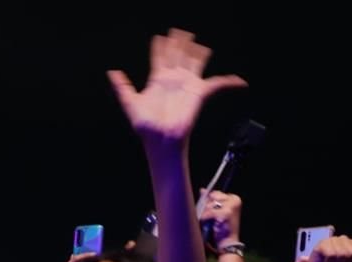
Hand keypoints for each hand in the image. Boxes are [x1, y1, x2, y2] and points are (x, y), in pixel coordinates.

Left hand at [108, 29, 246, 146]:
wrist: (161, 140)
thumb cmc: (146, 127)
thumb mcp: (130, 104)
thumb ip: (122, 87)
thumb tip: (112, 72)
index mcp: (158, 80)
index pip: (160, 58)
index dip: (160, 46)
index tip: (159, 37)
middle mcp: (173, 80)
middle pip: (178, 55)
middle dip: (178, 43)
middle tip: (179, 31)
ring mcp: (187, 85)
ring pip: (194, 62)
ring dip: (196, 51)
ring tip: (196, 41)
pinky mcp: (199, 93)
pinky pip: (217, 85)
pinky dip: (230, 82)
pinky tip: (239, 81)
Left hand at [199, 190, 242, 244]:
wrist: (228, 242)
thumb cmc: (222, 227)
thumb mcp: (216, 210)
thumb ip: (210, 200)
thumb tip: (202, 190)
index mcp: (234, 198)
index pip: (216, 193)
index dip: (209, 202)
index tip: (210, 210)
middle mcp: (235, 200)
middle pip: (212, 197)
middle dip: (207, 207)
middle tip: (210, 218)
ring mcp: (232, 206)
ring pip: (210, 205)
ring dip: (206, 214)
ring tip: (211, 222)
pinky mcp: (227, 212)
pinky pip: (209, 212)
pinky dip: (205, 218)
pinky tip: (208, 223)